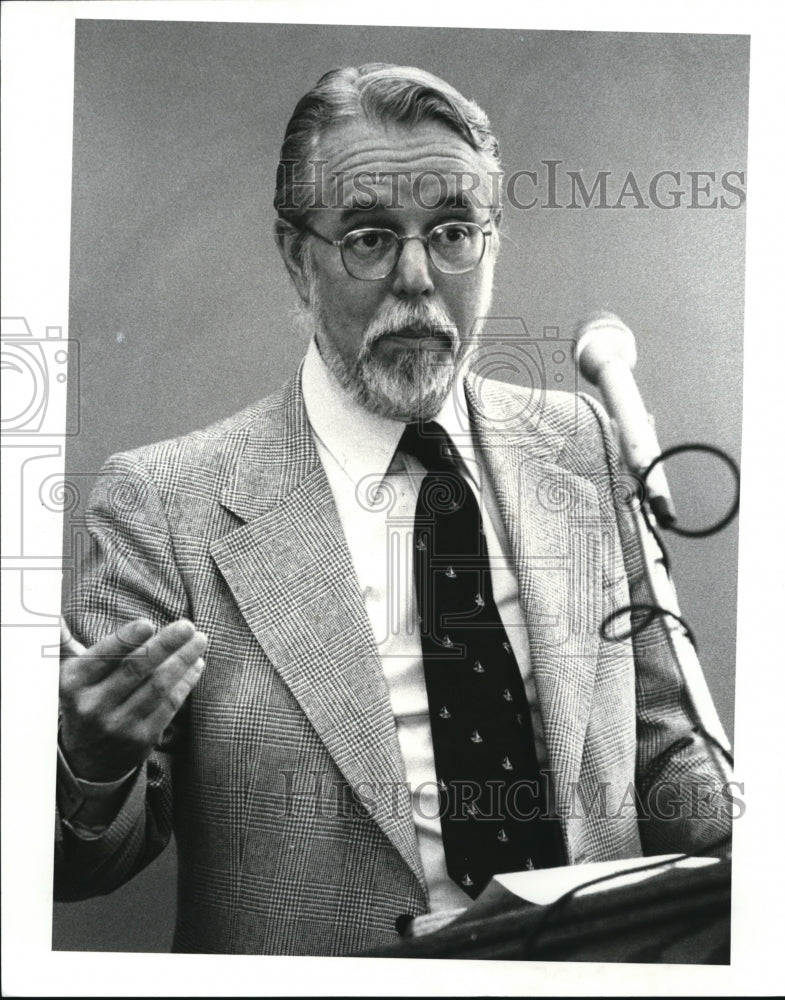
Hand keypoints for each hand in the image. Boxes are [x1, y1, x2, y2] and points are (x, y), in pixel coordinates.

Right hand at [59, 617, 206, 781]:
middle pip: (136, 669)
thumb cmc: (83, 701)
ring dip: (183, 660)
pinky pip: (169, 705)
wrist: (86, 760)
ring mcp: (119, 725)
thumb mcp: (68, 676)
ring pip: (158, 686)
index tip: (147, 623)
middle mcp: (93, 706)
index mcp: (73, 685)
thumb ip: (63, 643)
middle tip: (188, 626)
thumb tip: (50, 615)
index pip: (103, 658)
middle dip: (166, 645)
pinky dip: (186, 682)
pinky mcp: (142, 739)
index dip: (126, 640)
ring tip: (199, 640)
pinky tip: (196, 664)